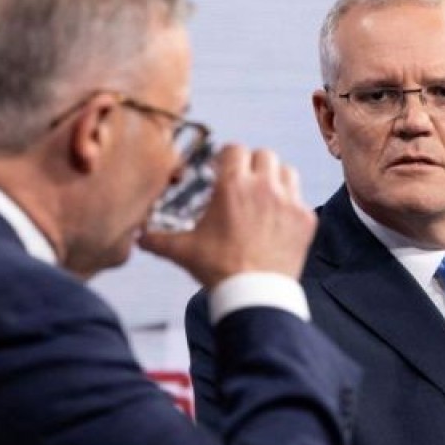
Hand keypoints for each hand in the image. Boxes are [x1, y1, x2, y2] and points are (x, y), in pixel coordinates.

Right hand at [138, 144, 315, 287]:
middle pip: (263, 155)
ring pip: (286, 171)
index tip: (222, 170)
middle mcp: (264, 186)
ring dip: (276, 178)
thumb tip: (139, 239)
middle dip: (252, 165)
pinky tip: (278, 221)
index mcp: (233, 185)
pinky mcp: (305, 219)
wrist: (255, 294)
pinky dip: (290, 206)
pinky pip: (300, 199)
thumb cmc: (218, 269)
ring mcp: (289, 201)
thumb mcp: (184, 251)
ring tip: (265, 196)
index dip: (227, 158)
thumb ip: (159, 240)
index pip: (234, 149)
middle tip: (244, 182)